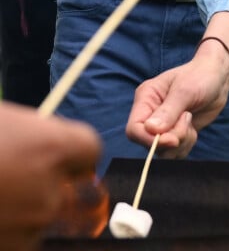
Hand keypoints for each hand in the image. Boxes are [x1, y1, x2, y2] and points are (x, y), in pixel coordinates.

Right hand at [0, 102, 100, 250]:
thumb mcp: (5, 120)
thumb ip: (35, 135)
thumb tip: (51, 147)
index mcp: (52, 146)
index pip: (90, 149)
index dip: (76, 151)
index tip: (64, 153)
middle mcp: (48, 190)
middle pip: (77, 190)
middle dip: (59, 184)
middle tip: (27, 176)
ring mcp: (29, 226)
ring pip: (47, 218)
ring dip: (31, 211)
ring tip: (3, 194)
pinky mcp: (10, 249)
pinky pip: (23, 239)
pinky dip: (10, 230)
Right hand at [126, 43, 228, 158]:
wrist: (217, 79)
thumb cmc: (200, 76)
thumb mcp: (185, 91)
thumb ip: (168, 111)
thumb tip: (150, 129)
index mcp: (146, 98)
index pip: (134, 129)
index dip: (149, 140)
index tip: (173, 139)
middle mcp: (150, 114)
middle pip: (149, 143)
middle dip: (171, 139)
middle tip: (187, 120)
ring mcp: (162, 126)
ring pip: (162, 152)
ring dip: (181, 142)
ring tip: (190, 121)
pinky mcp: (174, 134)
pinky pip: (175, 152)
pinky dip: (186, 145)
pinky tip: (192, 128)